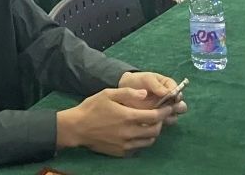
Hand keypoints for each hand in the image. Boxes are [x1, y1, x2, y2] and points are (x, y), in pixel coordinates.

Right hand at [58, 86, 173, 156]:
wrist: (77, 128)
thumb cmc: (92, 108)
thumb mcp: (108, 93)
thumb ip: (128, 93)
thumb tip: (145, 93)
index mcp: (128, 117)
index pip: (154, 117)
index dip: (164, 112)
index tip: (168, 107)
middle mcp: (129, 133)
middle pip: (155, 131)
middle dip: (161, 122)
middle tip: (159, 115)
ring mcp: (125, 145)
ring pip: (148, 141)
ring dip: (153, 133)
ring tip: (149, 125)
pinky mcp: (121, 152)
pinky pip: (138, 148)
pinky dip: (141, 141)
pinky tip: (136, 134)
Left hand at [118, 72, 188, 120]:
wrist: (125, 89)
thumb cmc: (138, 81)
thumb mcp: (147, 79)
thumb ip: (156, 85)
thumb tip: (167, 93)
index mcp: (169, 87)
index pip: (179, 93)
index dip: (177, 95)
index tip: (172, 96)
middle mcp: (170, 100)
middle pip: (181, 107)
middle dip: (177, 108)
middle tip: (169, 107)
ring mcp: (164, 111)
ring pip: (173, 117)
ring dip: (168, 116)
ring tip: (157, 113)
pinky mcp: (156, 120)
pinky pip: (162, 124)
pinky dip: (159, 123)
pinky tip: (151, 119)